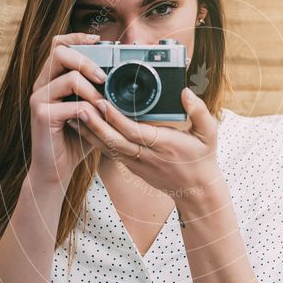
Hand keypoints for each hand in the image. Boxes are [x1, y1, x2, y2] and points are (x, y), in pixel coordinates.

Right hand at [27, 32, 106, 185]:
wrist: (56, 169)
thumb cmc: (76, 139)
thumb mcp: (91, 111)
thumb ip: (100, 92)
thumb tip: (125, 75)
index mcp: (52, 79)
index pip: (59, 44)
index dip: (77, 37)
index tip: (99, 40)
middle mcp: (42, 84)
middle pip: (59, 51)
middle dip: (87, 60)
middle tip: (104, 77)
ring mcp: (39, 99)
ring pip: (69, 77)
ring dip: (93, 90)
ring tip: (103, 104)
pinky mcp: (42, 116)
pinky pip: (70, 105)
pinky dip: (88, 111)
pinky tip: (94, 120)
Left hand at [66, 87, 220, 196]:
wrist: (196, 190)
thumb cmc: (203, 159)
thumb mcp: (209, 134)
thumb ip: (199, 111)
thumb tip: (185, 91)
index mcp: (164, 145)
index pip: (135, 132)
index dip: (116, 119)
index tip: (102, 102)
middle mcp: (147, 156)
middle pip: (114, 140)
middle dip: (95, 124)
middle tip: (79, 106)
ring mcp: (136, 163)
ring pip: (107, 147)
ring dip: (89, 131)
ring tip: (73, 113)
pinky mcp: (131, 166)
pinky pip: (109, 152)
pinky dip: (95, 139)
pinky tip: (83, 126)